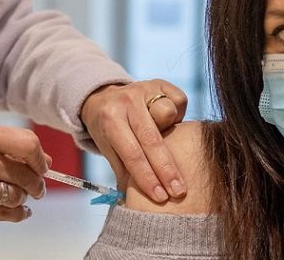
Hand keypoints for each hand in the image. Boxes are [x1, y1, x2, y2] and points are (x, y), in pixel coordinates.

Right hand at [0, 124, 50, 225]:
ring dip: (21, 199)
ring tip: (14, 197)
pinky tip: (16, 212)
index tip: (43, 168)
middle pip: (26, 174)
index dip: (41, 159)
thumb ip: (6, 147)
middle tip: (37, 189)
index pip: (28, 145)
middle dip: (37, 185)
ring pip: (17, 196)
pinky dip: (17, 215)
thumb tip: (45, 162)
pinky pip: (5, 214)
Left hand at [81, 79, 187, 202]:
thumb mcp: (107, 148)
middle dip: (167, 169)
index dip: (147, 177)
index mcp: (110, 120)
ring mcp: (143, 88)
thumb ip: (123, 170)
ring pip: (168, 114)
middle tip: (179, 191)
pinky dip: (179, 115)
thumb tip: (135, 201)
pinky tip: (170, 122)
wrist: (104, 96)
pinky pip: (180, 101)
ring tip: (168, 139)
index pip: (131, 154)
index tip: (160, 197)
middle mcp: (126, 101)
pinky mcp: (160, 82)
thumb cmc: (108, 129)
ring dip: (172, 131)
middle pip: (152, 139)